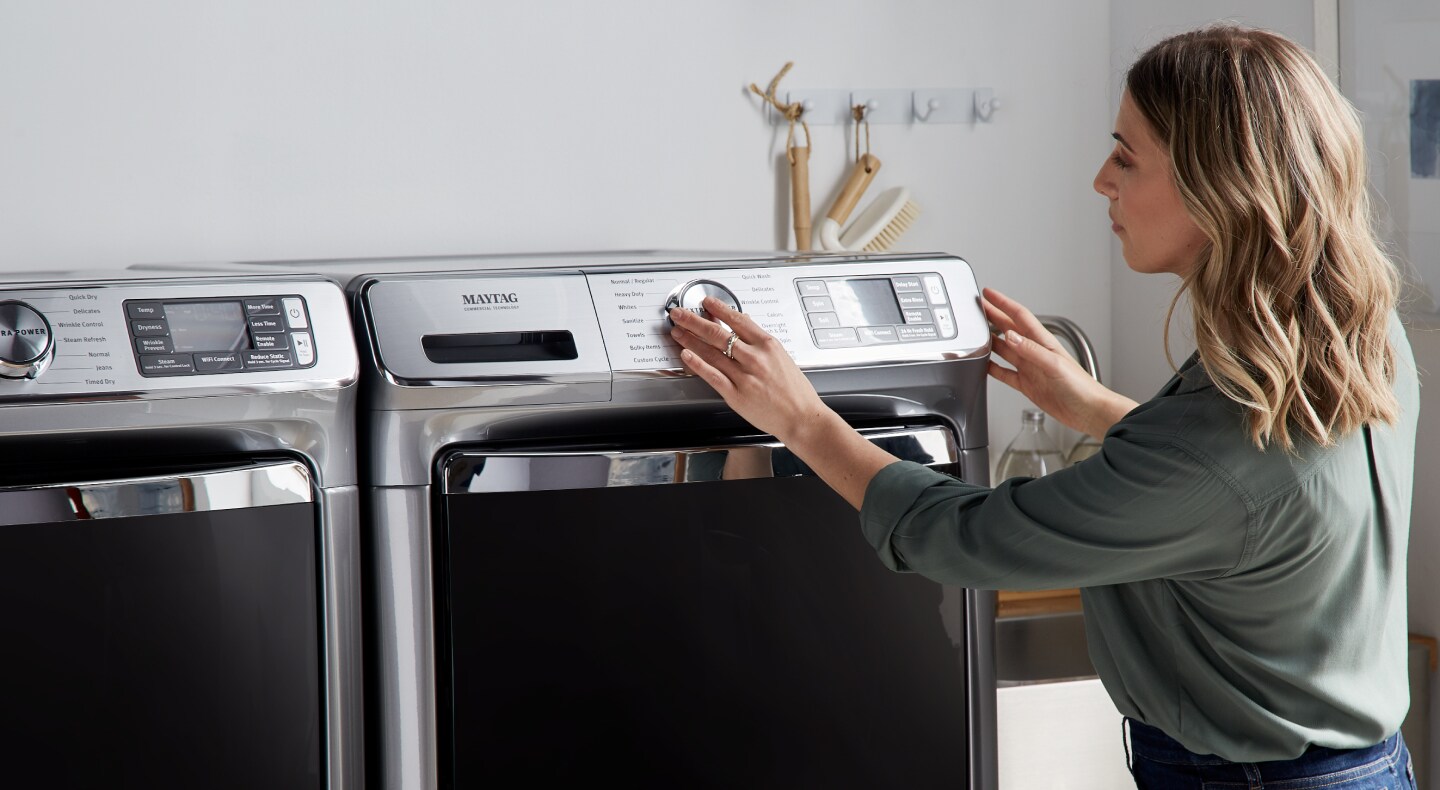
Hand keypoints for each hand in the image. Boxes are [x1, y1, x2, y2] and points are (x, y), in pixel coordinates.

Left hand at [668, 296, 832, 442]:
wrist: (801, 416)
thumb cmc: (795, 390)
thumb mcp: (782, 356)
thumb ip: (761, 340)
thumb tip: (746, 322)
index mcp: (767, 345)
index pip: (737, 320)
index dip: (718, 308)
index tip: (706, 302)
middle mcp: (754, 357)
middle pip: (717, 333)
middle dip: (694, 320)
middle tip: (680, 314)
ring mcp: (743, 375)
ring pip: (710, 352)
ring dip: (690, 339)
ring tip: (678, 331)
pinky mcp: (735, 394)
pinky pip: (711, 375)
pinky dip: (696, 363)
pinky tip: (686, 354)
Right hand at [983, 287, 1136, 438]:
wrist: (1088, 410)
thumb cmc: (1081, 387)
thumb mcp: (1055, 364)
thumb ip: (1031, 350)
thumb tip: (1010, 336)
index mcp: (1043, 342)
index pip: (1019, 316)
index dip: (1003, 303)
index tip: (989, 294)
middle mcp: (1034, 352)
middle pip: (1008, 329)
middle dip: (992, 316)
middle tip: (978, 308)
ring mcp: (1030, 368)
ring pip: (1004, 350)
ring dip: (990, 341)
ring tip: (976, 333)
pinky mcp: (1027, 385)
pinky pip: (1005, 373)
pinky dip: (993, 369)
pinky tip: (985, 365)